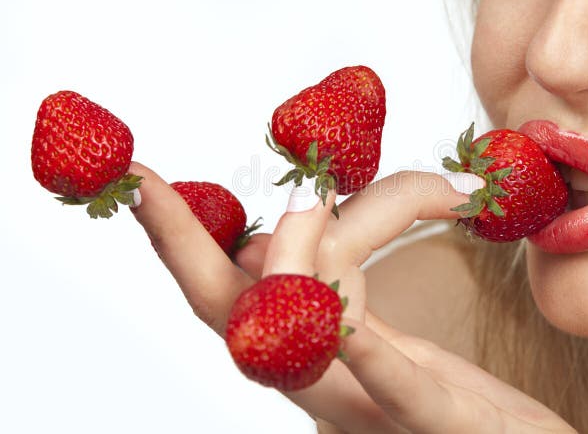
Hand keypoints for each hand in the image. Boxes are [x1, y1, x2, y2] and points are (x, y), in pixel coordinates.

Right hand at [128, 162, 575, 433]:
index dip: (178, 237)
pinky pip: (394, 388)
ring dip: (309, 245)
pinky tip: (347, 330)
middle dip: (182, 243)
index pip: (229, 288)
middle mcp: (321, 378)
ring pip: (312, 322)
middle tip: (152, 182)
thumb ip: (324, 293)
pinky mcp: (438, 421)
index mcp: (311, 350)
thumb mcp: (376, 336)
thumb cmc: (451, 400)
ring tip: (323, 186)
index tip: (136, 179)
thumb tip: (275, 236)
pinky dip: (366, 357)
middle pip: (234, 309)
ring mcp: (370, 406)